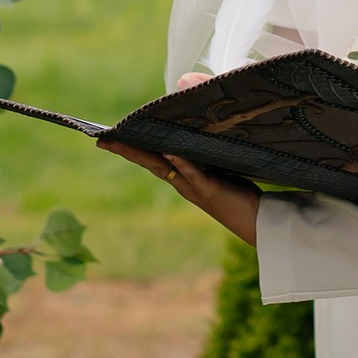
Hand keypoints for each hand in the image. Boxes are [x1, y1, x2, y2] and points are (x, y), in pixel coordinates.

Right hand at [100, 134, 260, 246]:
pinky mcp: (211, 190)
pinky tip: (169, 152)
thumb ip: (200, 154)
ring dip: (144, 154)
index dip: (129, 146)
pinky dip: (181, 164)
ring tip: (122, 141)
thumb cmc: (237, 193)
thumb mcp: (217, 167)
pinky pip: (194, 175)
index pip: (151, 156)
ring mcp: (194, 187)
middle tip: (102, 139)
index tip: (106, 136)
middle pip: (149, 162)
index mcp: (181, 175)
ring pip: (164, 168)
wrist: (255, 222)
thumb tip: (180, 136)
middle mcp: (183, 182)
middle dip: (126, 149)